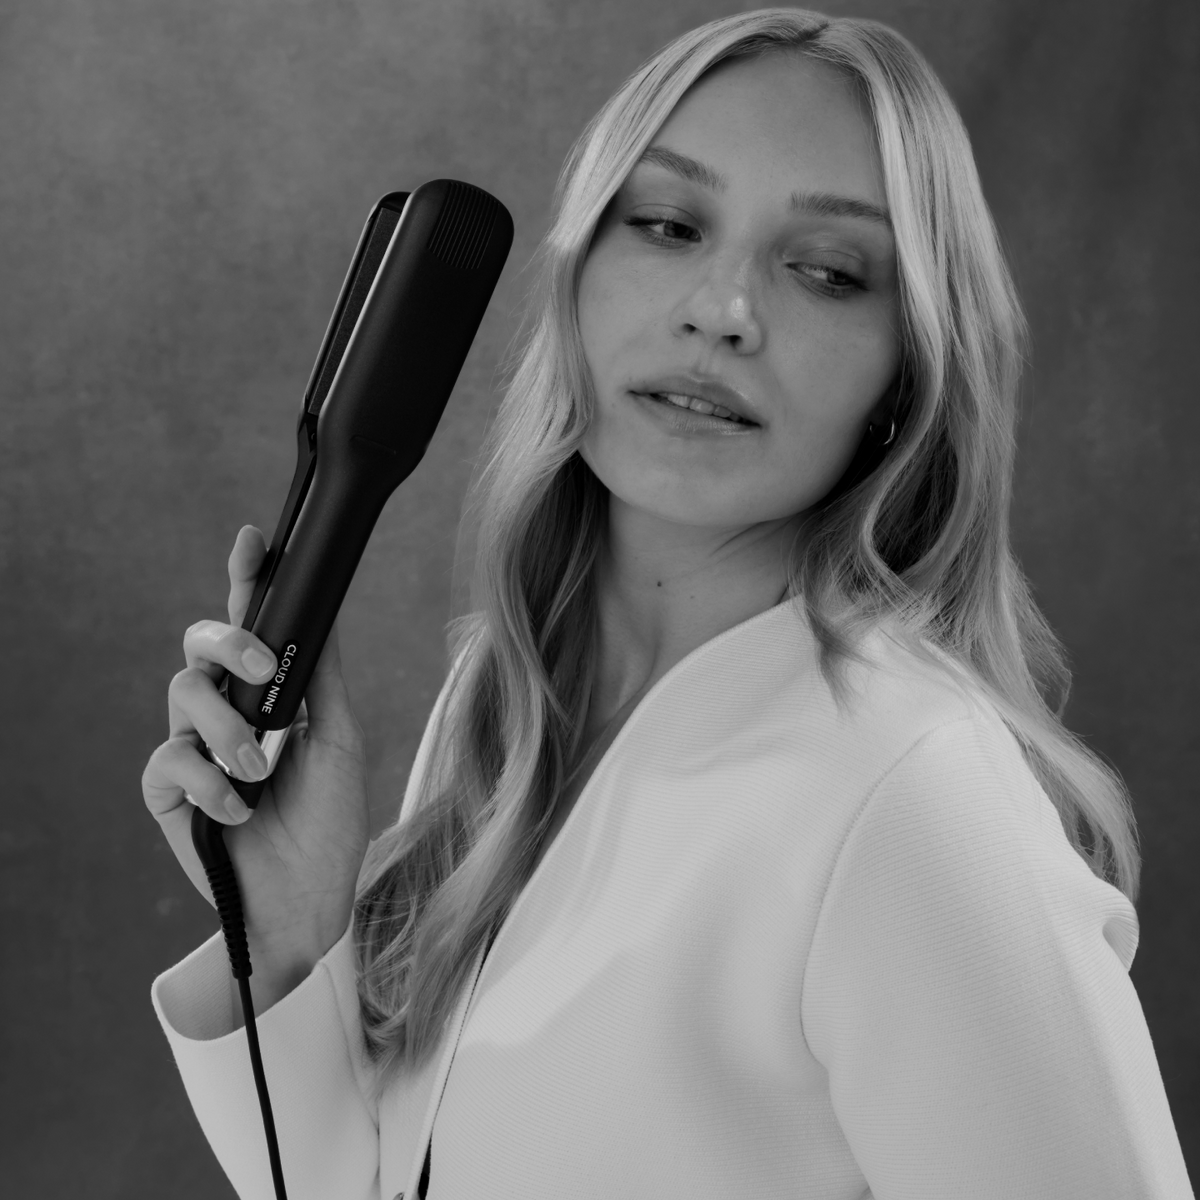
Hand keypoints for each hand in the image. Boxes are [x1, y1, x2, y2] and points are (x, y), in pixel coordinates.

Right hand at [142, 525, 369, 969]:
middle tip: (256, 665)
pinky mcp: (169, 793)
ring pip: (181, 693)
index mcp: (268, 694)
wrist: (311, 899)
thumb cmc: (330, 819)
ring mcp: (194, 749)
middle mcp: (226, 712)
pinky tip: (238, 808)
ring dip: (225, 728)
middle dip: (227, 640)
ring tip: (258, 769)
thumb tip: (325, 609)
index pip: (250, 626)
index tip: (255, 540)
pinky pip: (167, 761)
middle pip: (199, 643)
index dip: (246, 580)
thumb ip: (324, 677)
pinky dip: (207, 781)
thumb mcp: (340, 738)